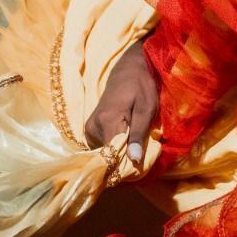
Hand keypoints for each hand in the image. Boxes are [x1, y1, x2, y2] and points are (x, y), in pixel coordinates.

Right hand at [82, 40, 157, 166]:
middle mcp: (92, 127)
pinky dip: (114, 147)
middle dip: (123, 160)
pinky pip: (102, 146)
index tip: (138, 167)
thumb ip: (139, 135)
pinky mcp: (90, 128)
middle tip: (140, 155)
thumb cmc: (141, 86)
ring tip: (134, 146)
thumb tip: (134, 160)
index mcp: (106, 122)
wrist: (129, 68)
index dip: (125, 165)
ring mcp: (89, 128)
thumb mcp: (146, 109)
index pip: (111, 156)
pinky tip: (126, 142)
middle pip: (107, 156)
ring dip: (119, 153)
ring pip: (104, 152)